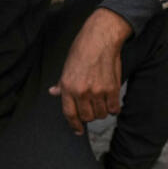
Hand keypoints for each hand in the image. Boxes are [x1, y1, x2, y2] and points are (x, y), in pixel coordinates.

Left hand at [49, 8, 132, 134]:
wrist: (100, 38)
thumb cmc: (83, 49)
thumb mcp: (67, 66)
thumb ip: (62, 84)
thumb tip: (54, 92)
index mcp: (68, 87)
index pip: (69, 113)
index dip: (74, 125)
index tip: (78, 130)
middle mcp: (82, 92)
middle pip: (87, 117)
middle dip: (90, 116)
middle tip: (92, 108)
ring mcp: (98, 91)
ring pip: (101, 114)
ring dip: (102, 111)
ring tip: (102, 102)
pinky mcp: (112, 89)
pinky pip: (114, 108)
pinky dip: (114, 108)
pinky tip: (111, 102)